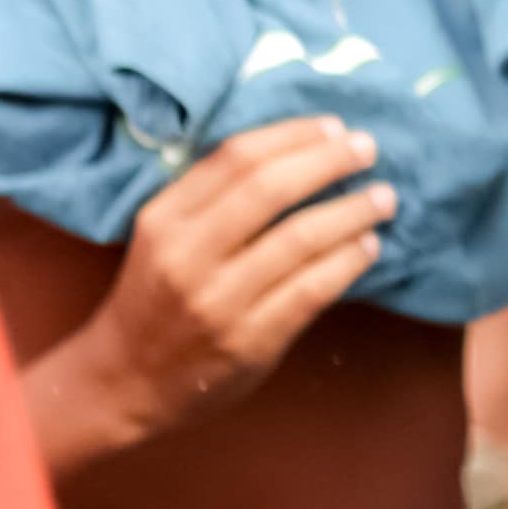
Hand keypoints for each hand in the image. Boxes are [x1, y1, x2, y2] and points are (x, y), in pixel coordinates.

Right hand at [37, 118, 391, 462]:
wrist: (124, 382)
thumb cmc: (155, 299)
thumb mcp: (162, 238)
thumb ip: (211, 198)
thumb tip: (298, 149)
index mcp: (163, 220)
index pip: (235, 158)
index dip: (292, 135)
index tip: (333, 126)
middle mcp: (186, 256)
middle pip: (270, 189)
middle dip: (329, 161)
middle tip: (368, 149)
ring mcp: (217, 302)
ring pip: (299, 239)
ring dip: (352, 212)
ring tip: (383, 198)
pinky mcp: (248, 342)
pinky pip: (311, 290)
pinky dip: (347, 262)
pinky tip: (368, 246)